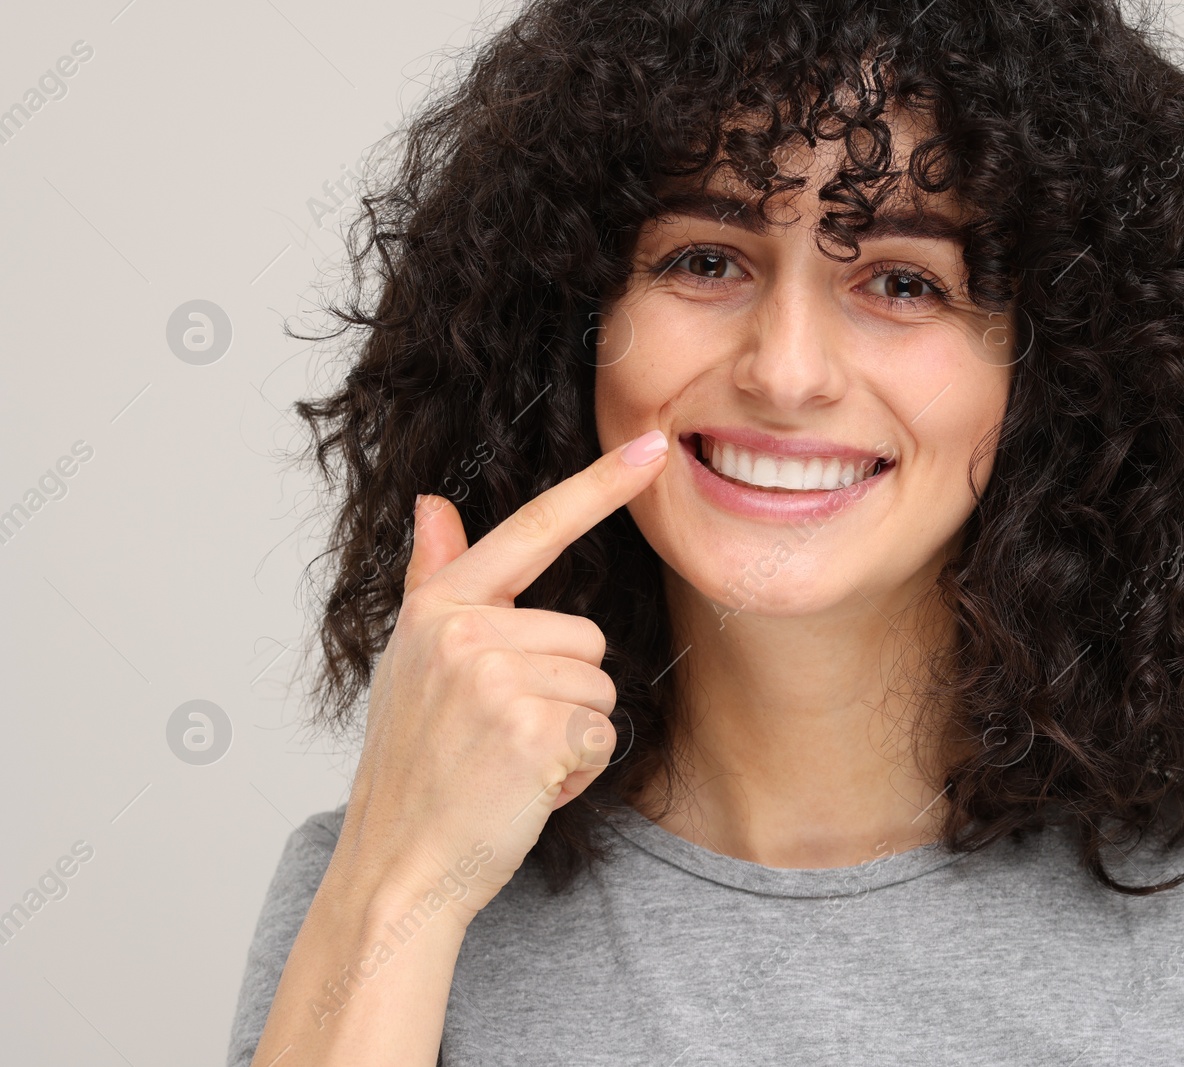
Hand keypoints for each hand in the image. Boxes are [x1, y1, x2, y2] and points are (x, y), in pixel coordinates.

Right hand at [331, 429, 669, 922]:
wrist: (398, 867)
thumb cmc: (414, 768)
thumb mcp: (412, 665)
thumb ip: (434, 581)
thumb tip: (432, 504)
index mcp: (440, 607)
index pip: (534, 529)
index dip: (600, 486)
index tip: (653, 447)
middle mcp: (464, 631)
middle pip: (587, 636)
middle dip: (564, 693)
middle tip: (501, 738)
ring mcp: (496, 679)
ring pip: (600, 686)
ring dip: (572, 735)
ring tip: (509, 763)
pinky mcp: (532, 730)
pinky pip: (602, 735)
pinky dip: (578, 772)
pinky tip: (524, 789)